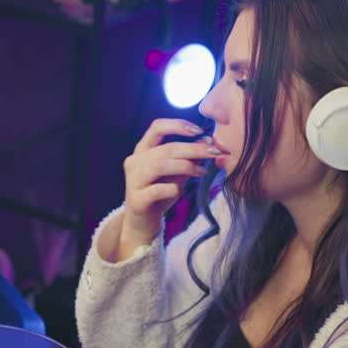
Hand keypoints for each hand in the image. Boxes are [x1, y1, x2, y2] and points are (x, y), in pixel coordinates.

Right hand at [118, 119, 221, 254]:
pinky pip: (158, 189)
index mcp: (142, 150)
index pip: (157, 127)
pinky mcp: (137, 199)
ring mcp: (133, 180)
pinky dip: (173, 189)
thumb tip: (207, 141)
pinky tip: (181, 192)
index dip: (178, 125)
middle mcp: (135, 161)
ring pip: (160, 165)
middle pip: (165, 148)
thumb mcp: (176, 173)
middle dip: (193, 149)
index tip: (199, 130)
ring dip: (186, 166)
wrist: (143, 222)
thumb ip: (188, 157)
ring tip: (202, 171)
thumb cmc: (160, 193)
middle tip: (214, 152)